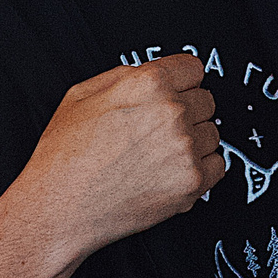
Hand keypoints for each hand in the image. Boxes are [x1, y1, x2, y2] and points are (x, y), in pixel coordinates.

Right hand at [14, 55, 222, 261]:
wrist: (59, 210)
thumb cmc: (64, 156)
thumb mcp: (81, 95)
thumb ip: (124, 76)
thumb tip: (150, 73)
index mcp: (148, 84)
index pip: (193, 68)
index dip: (179, 81)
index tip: (172, 93)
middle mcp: (172, 113)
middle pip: (206, 100)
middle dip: (186, 110)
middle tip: (156, 130)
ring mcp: (185, 150)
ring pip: (212, 133)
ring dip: (193, 141)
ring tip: (157, 154)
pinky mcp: (192, 183)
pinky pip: (218, 165)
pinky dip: (201, 168)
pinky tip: (170, 171)